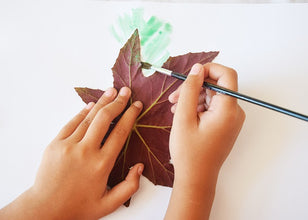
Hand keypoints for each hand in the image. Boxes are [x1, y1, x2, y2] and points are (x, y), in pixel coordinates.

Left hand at [0, 87, 143, 219]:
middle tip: (126, 92)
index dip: (130, 116)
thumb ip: (130, 186)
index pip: (120, 132)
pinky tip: (91, 104)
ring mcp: (69, 146)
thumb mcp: (110, 204)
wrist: (46, 209)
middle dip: (118, 102)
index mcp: (102, 164)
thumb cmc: (79, 207)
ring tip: (111, 91)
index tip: (137, 106)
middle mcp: (86, 151)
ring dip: (102, 102)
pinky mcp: (55, 144)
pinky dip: (82, 112)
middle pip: (105, 119)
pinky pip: (71, 123)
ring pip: (88, 118)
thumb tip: (139, 166)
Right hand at [165, 63, 244, 219]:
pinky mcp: (225, 125)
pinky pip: (213, 107)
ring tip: (175, 108)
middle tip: (174, 97)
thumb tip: (197, 68)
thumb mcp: (183, 117)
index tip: (190, 75)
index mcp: (228, 109)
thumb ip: (190, 89)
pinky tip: (183, 114)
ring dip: (193, 97)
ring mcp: (231, 119)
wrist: (196, 178)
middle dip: (195, 87)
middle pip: (217, 86)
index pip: (226, 75)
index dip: (208, 69)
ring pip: (213, 96)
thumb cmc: (189, 152)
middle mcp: (234, 112)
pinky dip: (198, 107)